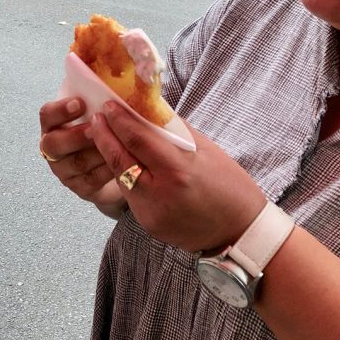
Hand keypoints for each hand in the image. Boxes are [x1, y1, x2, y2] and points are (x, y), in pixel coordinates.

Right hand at [39, 97, 125, 217]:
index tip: (79, 103)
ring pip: (75, 163)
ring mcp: (63, 170)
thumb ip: (96, 95)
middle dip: (75, 136)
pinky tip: (122, 162)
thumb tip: (105, 71)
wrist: (114, 161)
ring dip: (96, 153)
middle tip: (95, 129)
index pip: (47, 115)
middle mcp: (52, 148)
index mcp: (53, 124)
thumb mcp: (98, 109)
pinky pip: (91, 181)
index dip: (60, 110)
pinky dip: (106, 170)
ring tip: (116, 144)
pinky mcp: (79, 188)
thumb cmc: (105, 127)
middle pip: (53, 144)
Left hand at [89, 101, 264, 251]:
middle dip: (104, 136)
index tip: (108, 106)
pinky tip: (124, 163)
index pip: (137, 140)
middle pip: (119, 160)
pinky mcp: (148, 225)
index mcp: (178, 172)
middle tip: (96, 117)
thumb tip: (149, 111)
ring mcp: (151, 213)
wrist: (242, 234)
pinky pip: (131, 195)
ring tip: (106, 136)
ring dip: (112, 156)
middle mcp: (159, 194)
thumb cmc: (231, 187)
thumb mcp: (207, 152)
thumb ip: (175, 133)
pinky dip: (126, 177)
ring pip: (121, 178)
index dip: (119, 121)